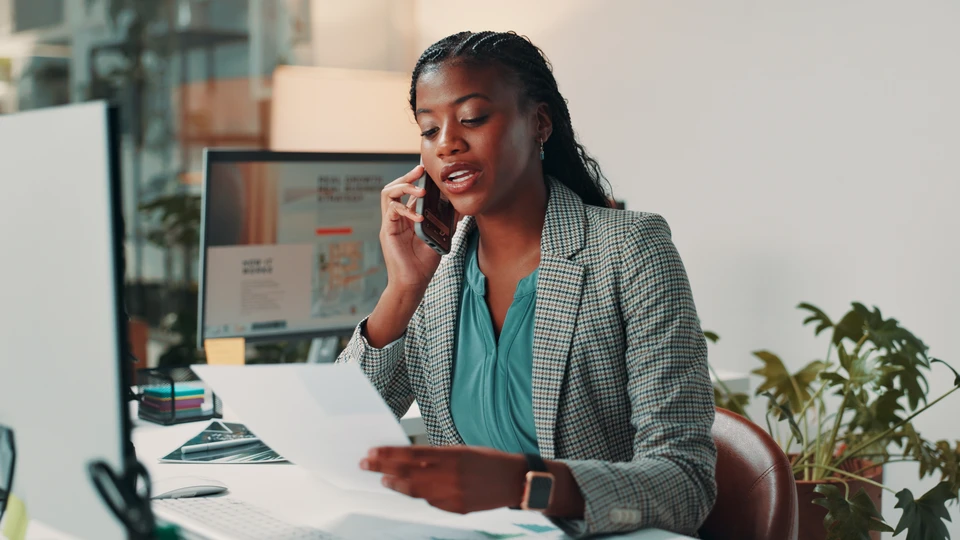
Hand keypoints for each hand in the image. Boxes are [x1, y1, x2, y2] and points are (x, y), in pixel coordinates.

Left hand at [361, 446, 526, 513]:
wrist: (514, 481)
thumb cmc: (488, 461)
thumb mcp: (463, 450)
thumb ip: (437, 455)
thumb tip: (408, 457)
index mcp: (452, 455)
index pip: (411, 454)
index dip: (389, 454)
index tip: (372, 452)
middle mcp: (451, 475)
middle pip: (408, 473)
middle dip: (383, 468)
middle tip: (366, 464)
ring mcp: (453, 494)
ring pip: (416, 491)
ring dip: (396, 484)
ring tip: (383, 479)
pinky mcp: (457, 508)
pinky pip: (431, 502)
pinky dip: (418, 495)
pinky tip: (408, 490)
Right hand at [379, 165, 441, 292]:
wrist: (413, 283)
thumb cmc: (424, 263)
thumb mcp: (440, 237)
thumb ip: (446, 222)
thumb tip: (460, 208)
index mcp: (408, 217)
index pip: (408, 191)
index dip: (415, 178)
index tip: (428, 169)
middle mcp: (397, 217)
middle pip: (395, 187)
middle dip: (407, 175)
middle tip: (421, 169)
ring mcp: (390, 223)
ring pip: (388, 193)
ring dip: (404, 186)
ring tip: (420, 189)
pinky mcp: (387, 232)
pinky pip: (391, 211)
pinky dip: (405, 209)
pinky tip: (418, 216)